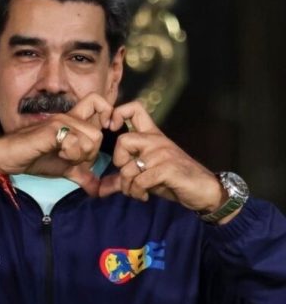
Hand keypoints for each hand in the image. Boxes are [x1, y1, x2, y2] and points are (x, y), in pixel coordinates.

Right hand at [0, 93, 113, 195]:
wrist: (9, 158)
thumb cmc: (34, 158)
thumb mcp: (65, 169)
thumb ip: (82, 175)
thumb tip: (97, 190)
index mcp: (72, 122)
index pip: (98, 102)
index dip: (108, 114)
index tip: (105, 131)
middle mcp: (68, 117)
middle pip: (98, 132)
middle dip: (90, 153)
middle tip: (74, 159)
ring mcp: (60, 122)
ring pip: (90, 138)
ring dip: (80, 155)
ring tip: (64, 157)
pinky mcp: (52, 129)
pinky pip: (74, 143)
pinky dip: (70, 155)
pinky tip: (58, 155)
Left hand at [98, 101, 225, 211]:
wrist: (204, 191)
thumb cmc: (174, 181)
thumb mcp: (146, 176)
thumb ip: (124, 178)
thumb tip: (99, 190)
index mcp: (152, 136)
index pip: (135, 109)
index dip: (117, 113)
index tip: (110, 127)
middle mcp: (157, 141)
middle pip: (123, 140)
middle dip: (119, 162)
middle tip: (127, 176)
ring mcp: (163, 154)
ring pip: (128, 168)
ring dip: (127, 186)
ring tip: (136, 192)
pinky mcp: (168, 169)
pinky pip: (140, 180)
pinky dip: (137, 192)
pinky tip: (144, 195)